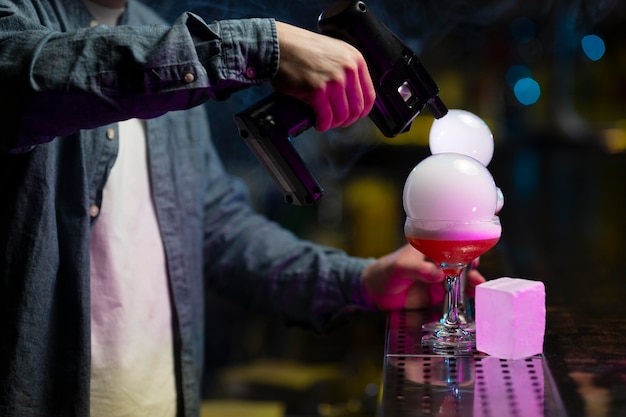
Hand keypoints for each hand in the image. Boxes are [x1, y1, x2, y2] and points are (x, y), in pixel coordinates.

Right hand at [271, 22, 375, 131]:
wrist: (280, 45)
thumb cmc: (301, 50)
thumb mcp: (333, 53)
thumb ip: (345, 71)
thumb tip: (351, 96)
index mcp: (355, 59)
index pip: (369, 96)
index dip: (361, 112)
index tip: (353, 117)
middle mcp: (348, 69)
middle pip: (356, 109)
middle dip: (346, 120)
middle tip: (336, 122)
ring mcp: (334, 80)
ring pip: (341, 115)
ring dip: (333, 123)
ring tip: (325, 122)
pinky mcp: (318, 90)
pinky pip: (325, 117)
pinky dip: (322, 125)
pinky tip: (318, 124)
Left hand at [360, 245, 485, 309]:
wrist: (375, 291)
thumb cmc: (385, 270)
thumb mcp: (399, 267)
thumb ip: (417, 269)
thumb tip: (438, 274)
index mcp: (430, 247)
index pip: (452, 244)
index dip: (465, 249)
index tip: (473, 257)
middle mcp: (438, 261)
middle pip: (461, 263)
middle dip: (472, 269)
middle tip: (477, 278)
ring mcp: (439, 277)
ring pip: (461, 279)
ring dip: (471, 283)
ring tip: (478, 289)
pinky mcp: (438, 293)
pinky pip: (455, 294)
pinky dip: (464, 296)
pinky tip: (472, 299)